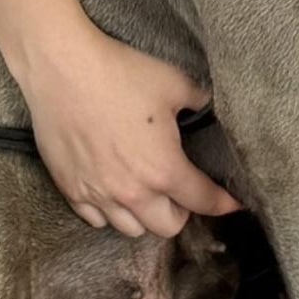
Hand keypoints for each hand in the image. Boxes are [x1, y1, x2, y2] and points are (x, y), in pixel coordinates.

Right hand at [11, 22, 242, 238]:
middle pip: (167, 227)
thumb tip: (206, 107)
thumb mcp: (173, 82)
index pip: (203, 200)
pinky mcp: (71, 190)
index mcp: (164, 169)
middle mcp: (133, 193)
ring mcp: (99, 195)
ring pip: (130, 229)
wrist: (64, 69)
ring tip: (147, 192)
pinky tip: (114, 191)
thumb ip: (198, 101)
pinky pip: (96, 220)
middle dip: (181, 211)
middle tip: (181, 189)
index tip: (234, 203)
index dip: (224, 202)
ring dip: (145, 215)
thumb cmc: (120, 73)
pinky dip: (109, 212)